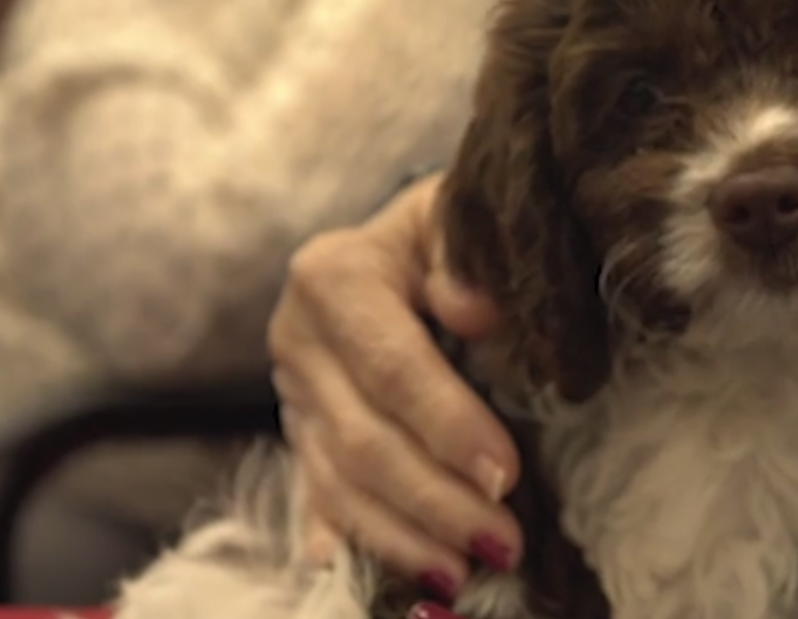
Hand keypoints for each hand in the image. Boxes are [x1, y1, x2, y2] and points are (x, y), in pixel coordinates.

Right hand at [269, 174, 519, 599]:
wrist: (402, 245)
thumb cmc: (448, 232)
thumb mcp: (459, 216)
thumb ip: (468, 253)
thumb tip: (474, 310)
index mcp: (334, 277)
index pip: (392, 366)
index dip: (447, 425)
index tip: (506, 474)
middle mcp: (297, 339)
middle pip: (362, 440)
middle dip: (435, 501)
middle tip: (504, 540)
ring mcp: (292, 396)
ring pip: (339, 485)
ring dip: (404, 540)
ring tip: (465, 576)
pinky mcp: (301, 435)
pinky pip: (321, 502)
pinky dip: (358, 544)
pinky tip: (395, 583)